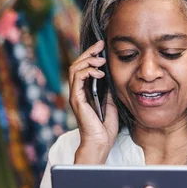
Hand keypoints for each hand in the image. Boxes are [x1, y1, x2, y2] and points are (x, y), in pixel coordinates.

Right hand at [68, 40, 117, 161]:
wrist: (101, 142)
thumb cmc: (105, 127)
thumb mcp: (111, 102)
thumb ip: (108, 89)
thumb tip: (111, 75)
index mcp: (85, 91)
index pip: (84, 67)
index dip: (91, 54)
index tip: (101, 45)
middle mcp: (78, 91)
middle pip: (77, 64)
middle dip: (89, 52)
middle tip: (100, 45)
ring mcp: (76, 95)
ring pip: (75, 69)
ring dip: (88, 60)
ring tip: (101, 59)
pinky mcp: (76, 100)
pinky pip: (77, 80)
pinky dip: (87, 72)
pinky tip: (99, 72)